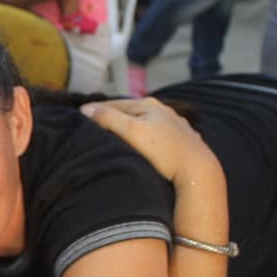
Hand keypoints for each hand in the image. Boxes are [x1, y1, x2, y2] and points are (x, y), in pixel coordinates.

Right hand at [81, 98, 219, 184]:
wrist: (198, 172)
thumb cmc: (163, 152)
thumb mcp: (132, 132)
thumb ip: (108, 118)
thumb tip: (85, 109)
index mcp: (149, 104)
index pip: (114, 104)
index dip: (95, 110)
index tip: (78, 117)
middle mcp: (164, 111)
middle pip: (130, 113)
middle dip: (112, 118)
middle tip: (93, 128)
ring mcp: (175, 126)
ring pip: (145, 124)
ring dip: (129, 130)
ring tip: (115, 139)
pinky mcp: (183, 143)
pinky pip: (157, 137)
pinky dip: (145, 139)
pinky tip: (142, 149)